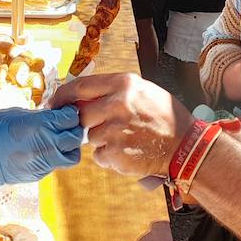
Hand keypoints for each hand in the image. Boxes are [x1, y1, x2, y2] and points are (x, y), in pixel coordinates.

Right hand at [0, 106, 83, 187]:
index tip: (65, 111)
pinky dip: (55, 157)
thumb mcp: (18, 114)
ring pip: (71, 156)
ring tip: (58, 140)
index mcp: (39, 125)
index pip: (70, 118)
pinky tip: (43, 150)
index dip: (69, 113)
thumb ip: (41, 117)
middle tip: (65, 125)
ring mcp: (42, 163)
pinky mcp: (38, 175)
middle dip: (73, 129)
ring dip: (69, 147)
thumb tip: (56, 117)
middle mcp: (45, 145)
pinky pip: (56, 165)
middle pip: (75, 137)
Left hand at [48, 72, 192, 176]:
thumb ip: (113, 91)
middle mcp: (118, 104)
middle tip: (103, 127)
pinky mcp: (116, 153)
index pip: (80, 87)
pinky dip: (110, 157)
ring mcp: (116, 130)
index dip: (62, 96)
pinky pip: (100, 155)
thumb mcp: (142, 91)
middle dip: (87, 123)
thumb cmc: (165, 117)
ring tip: (127, 139)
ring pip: (91, 137)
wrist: (186, 146)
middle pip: (81, 115)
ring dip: (103, 141)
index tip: (54, 104)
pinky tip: (129, 152)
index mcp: (123, 84)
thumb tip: (80, 97)